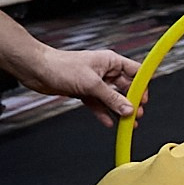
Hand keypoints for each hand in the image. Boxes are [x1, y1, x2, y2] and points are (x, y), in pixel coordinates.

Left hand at [23, 45, 138, 125]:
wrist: (38, 70)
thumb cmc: (61, 66)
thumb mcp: (92, 84)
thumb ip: (112, 98)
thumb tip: (128, 108)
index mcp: (110, 61)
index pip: (135, 71)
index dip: (142, 85)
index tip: (145, 99)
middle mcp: (104, 71)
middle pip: (125, 87)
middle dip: (131, 101)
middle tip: (136, 115)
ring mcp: (94, 82)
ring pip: (112, 98)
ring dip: (118, 110)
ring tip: (126, 122)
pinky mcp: (84, 91)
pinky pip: (98, 104)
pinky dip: (103, 113)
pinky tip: (109, 122)